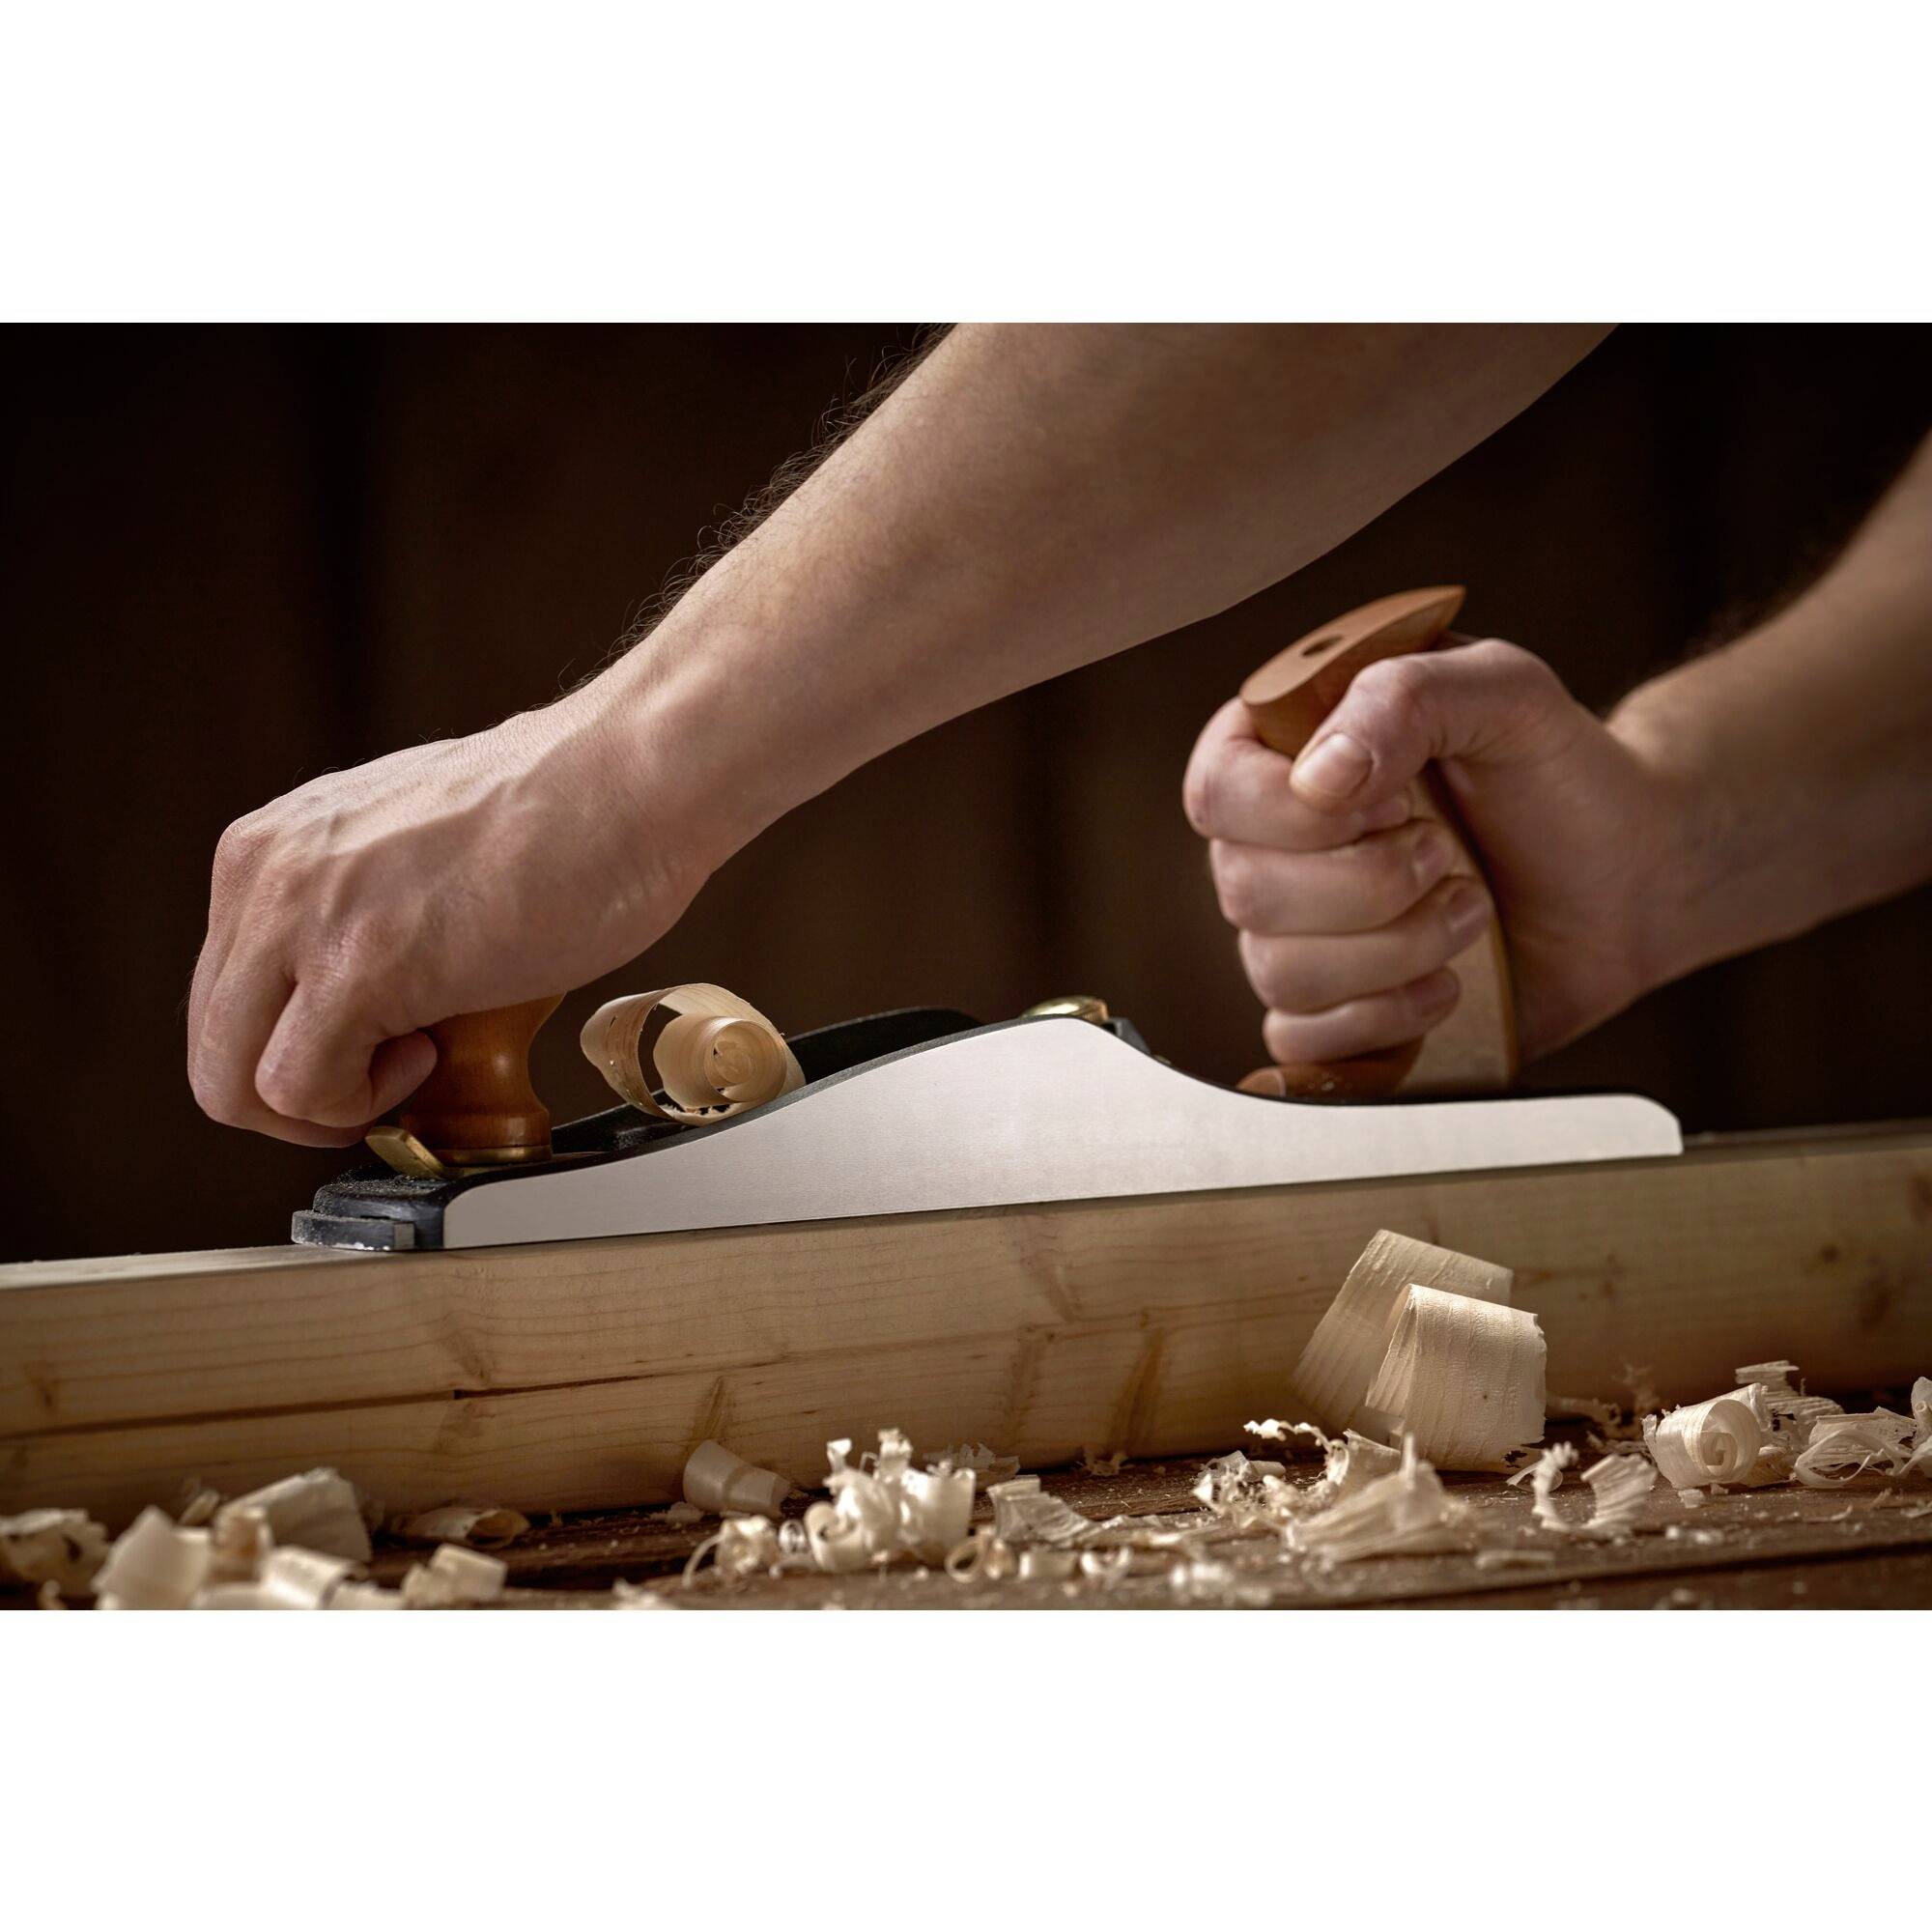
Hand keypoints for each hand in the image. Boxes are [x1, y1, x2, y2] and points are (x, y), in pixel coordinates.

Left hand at [188, 690, 710, 1145]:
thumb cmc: (567, 815)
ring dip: (326, 1105)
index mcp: (274, 845)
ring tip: (413, 1064)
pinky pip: (300, 1089)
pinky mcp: (354, 967)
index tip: (371, 1050)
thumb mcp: (412, 852)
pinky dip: (361, 1104)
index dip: (297, 1045)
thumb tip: (362, 1008)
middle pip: (214, 1046)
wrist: (634, 782)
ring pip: (233, 1081)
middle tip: (384, 1086)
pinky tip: (431, 1051)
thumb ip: (358, 911)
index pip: (226, 994)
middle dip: (298, 1094)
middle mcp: (266, 873)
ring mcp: (301, 918)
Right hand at [1183, 637, 1684, 1068]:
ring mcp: (1296, 934)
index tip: (1395, 801)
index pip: (1216, 790)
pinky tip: (1446, 987)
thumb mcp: (1502, 691)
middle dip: (1372, 884)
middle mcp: (1273, 845)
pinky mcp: (1331, 1012)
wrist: (1631, 875)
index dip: (1295, 813)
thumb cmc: (1560, 773)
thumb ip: (1403, 699)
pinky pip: (1300, 1043)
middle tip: (1449, 854)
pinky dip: (1382, 1023)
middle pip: (1245, 890)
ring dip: (1396, 950)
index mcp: (1287, 751)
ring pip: (1279, 972)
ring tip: (1469, 911)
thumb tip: (1315, 779)